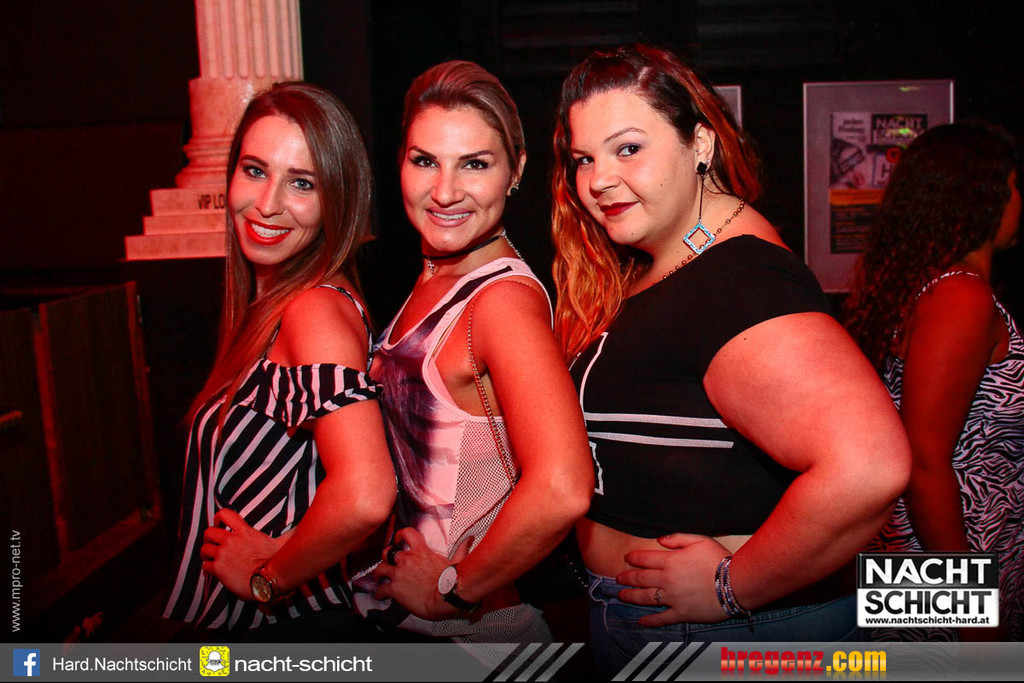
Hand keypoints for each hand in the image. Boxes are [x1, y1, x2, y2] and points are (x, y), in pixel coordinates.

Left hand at [200, 509, 289, 600]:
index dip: (218, 518)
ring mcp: (223, 554)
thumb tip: (301, 527)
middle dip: (208, 539)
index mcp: (244, 531)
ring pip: (204, 549)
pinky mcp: (218, 569)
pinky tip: (213, 572)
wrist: (267, 582)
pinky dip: (207, 568)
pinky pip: (205, 565)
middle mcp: (231, 540)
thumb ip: (288, 533)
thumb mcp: (281, 544)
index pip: (224, 514)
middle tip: (212, 545)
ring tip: (211, 559)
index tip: (219, 524)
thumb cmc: (275, 564)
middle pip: (209, 532)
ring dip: (206, 554)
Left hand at [373, 527, 471, 619]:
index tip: (398, 540)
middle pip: (388, 552)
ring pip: (379, 569)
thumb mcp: (457, 562)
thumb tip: (470, 539)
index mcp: (421, 551)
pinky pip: (380, 589)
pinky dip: (378, 592)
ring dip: (378, 574)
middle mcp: (407, 560)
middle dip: (386, 557)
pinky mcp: (394, 589)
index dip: (400, 536)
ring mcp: (399, 574)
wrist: (445, 598)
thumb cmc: (451, 582)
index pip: (407, 534)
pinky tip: (380, 596)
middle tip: (388, 562)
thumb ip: (461, 549)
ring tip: (378, 579)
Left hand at [616, 533, 730, 626]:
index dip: (633, 558)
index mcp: (670, 561)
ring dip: (631, 596)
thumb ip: (677, 538)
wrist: (736, 583)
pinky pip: (661, 618)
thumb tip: (660, 539)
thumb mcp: (699, 540)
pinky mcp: (682, 613)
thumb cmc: (719, 559)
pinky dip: (650, 620)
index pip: (645, 558)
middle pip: (641, 578)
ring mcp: (673, 598)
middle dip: (627, 578)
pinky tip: (640, 621)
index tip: (626, 558)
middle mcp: (667, 579)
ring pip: (646, 598)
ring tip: (621, 596)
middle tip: (617, 579)